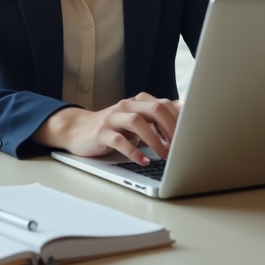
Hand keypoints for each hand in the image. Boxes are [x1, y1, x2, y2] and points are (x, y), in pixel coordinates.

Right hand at [33, 93, 179, 164]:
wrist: (77, 130)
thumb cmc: (112, 128)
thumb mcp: (135, 122)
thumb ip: (154, 122)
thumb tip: (184, 128)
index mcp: (137, 102)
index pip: (164, 104)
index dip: (178, 120)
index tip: (188, 137)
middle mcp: (125, 106)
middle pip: (154, 108)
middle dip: (170, 128)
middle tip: (178, 146)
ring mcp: (112, 118)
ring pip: (137, 121)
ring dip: (154, 140)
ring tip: (164, 155)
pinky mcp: (101, 132)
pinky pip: (119, 140)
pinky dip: (134, 152)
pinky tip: (143, 161)